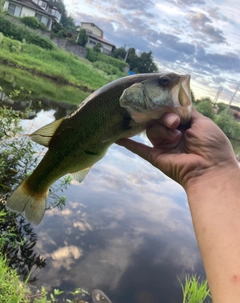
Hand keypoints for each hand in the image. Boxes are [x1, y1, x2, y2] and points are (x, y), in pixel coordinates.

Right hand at [117, 108, 237, 189]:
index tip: (166, 101)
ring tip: (175, 135)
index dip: (168, 106)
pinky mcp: (155, 156)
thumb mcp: (202, 121)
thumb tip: (175, 102)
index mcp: (184, 126)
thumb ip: (187, 111)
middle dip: (166, 117)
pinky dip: (127, 143)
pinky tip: (117, 138)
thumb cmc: (211, 144)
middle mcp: (172, 134)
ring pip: (152, 129)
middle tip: (175, 122)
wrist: (210, 168)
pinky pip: (138, 148)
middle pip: (159, 119)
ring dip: (163, 130)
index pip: (169, 111)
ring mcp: (163, 145)